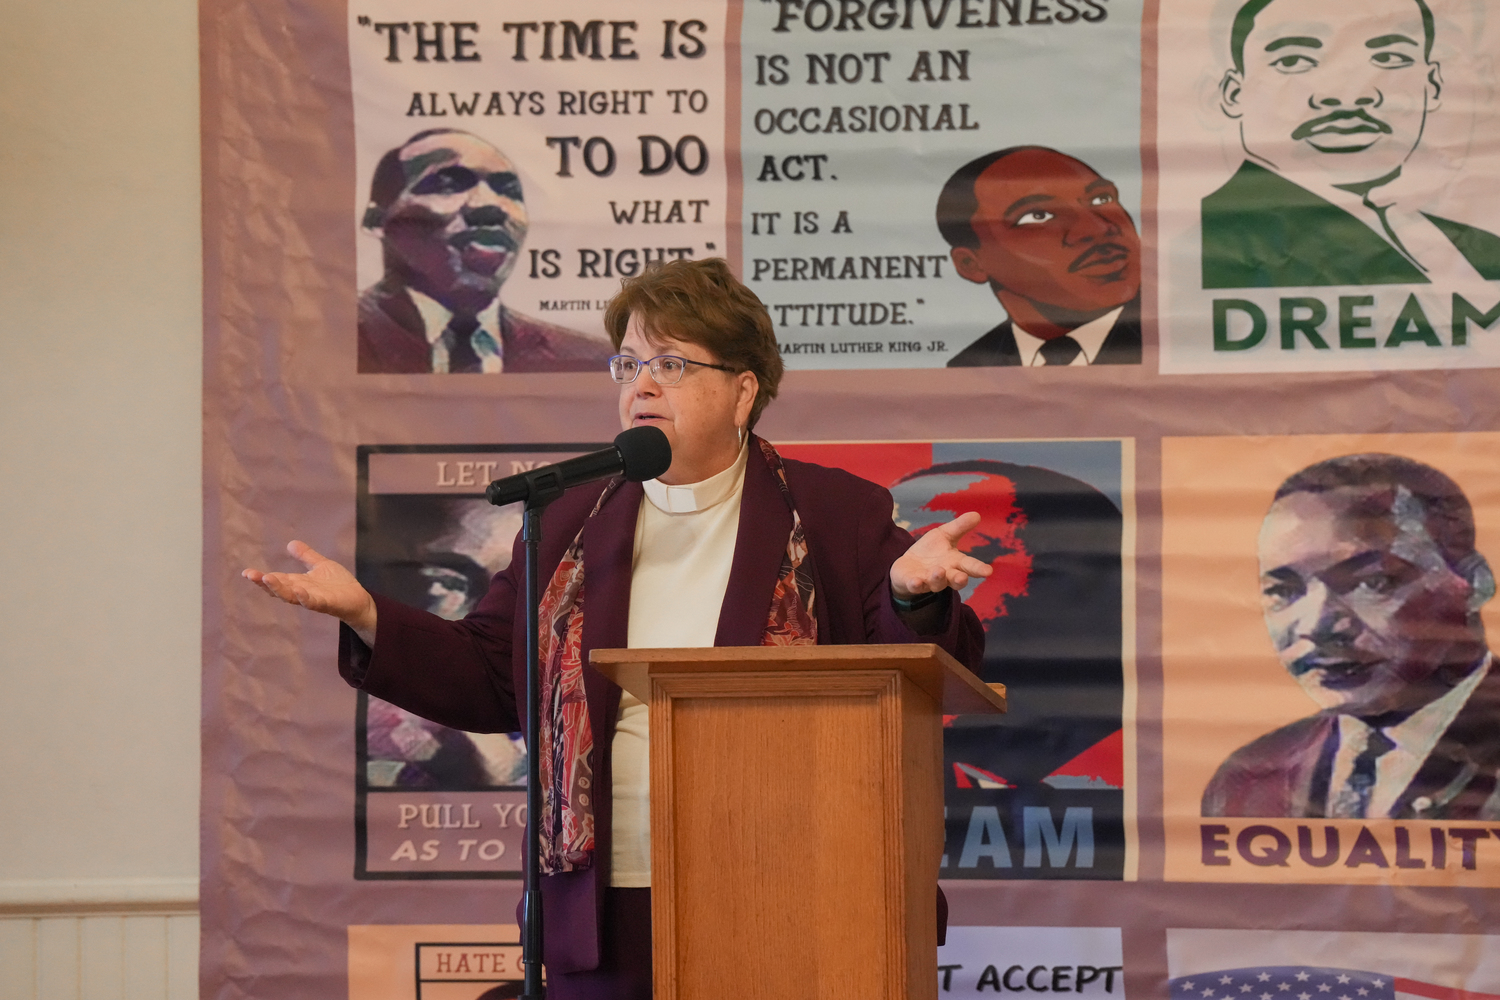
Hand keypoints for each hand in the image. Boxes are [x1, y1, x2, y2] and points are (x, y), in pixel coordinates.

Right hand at [243, 540, 377, 637]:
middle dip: (264, 583)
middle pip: (279, 589)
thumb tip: (290, 543)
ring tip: (267, 578)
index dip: (261, 577)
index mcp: (298, 583)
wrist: (358, 599)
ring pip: (291, 596)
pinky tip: (298, 589)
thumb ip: (306, 556)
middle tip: (250, 575)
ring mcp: (312, 599)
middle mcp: (301, 592)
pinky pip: (313, 602)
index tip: (246, 573)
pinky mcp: (326, 604)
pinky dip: (304, 597)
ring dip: (279, 588)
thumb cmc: (338, 585)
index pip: (276, 580)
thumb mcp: (320, 565)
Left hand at [889, 511, 993, 597]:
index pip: (969, 566)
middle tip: (963, 578)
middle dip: (960, 580)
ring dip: (937, 578)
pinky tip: (916, 581)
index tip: (988, 571)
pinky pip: (915, 586)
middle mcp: (945, 575)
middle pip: (955, 580)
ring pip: (936, 583)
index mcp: (955, 563)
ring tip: (938, 571)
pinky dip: (916, 585)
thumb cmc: (931, 550)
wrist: (908, 565)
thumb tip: (977, 514)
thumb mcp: (945, 535)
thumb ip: (960, 527)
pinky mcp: (913, 584)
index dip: (979, 569)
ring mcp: (929, 581)